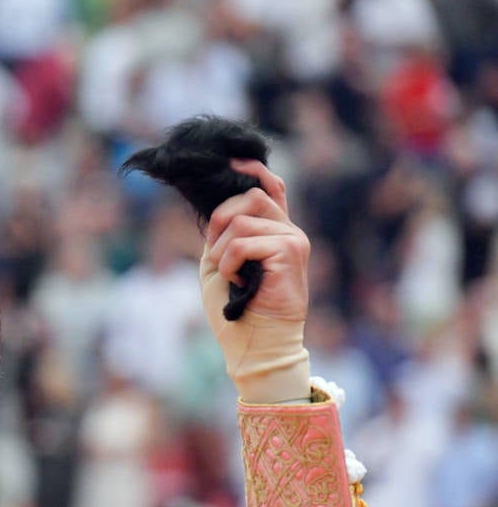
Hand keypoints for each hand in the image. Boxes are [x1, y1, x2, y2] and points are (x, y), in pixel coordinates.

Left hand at [199, 161, 311, 402]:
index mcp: (274, 232)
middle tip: (216, 254)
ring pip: (242, 220)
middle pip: (251, 195)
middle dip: (221, 219)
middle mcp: (289, 231)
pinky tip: (238, 282)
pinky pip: (242, 242)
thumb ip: (221, 236)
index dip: (253, 169)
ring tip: (228, 275)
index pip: (271, 187)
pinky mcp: (289, 251)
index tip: (233, 161)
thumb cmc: (236, 313)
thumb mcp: (220, 265)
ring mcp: (292, 239)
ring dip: (221, 250)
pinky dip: (228, 262)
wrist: (256, 345)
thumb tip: (213, 207)